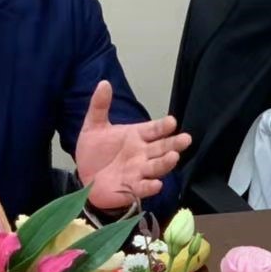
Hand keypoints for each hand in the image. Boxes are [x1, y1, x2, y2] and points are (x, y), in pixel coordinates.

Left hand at [74, 80, 191, 211]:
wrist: (85, 177)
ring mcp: (139, 171)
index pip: (154, 129)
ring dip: (166, 163)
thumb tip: (103, 83)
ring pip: (157, 166)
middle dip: (175, 143)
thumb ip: (100, 106)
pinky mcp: (132, 188)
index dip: (163, 126)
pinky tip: (157, 184)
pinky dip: (150, 186)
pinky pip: (143, 187)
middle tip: (186, 139)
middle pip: (162, 147)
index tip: (172, 121)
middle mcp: (142, 153)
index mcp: (137, 136)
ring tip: (174, 157)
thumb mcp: (94, 126)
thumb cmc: (95, 151)